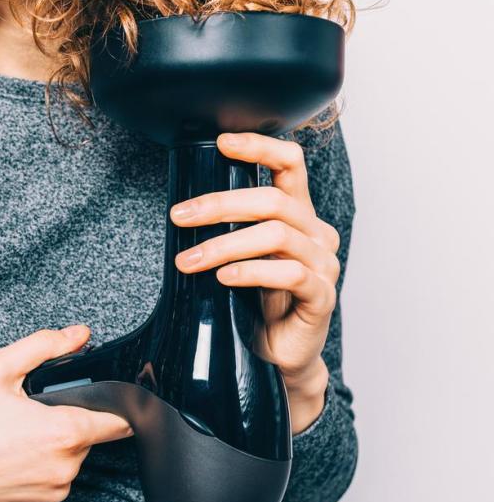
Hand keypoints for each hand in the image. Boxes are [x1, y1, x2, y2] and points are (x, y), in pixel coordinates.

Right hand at [0, 325, 132, 501]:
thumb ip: (44, 345)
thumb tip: (79, 334)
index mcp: (63, 432)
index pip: (120, 422)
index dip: (118, 406)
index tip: (106, 397)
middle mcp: (65, 467)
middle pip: (89, 436)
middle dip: (68, 420)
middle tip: (30, 410)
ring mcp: (53, 491)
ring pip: (71, 458)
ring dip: (54, 445)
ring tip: (13, 434)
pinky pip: (54, 480)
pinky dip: (41, 466)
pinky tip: (10, 455)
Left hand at [170, 132, 337, 432]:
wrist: (275, 358)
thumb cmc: (253, 304)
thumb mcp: (235, 258)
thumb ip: (225, 229)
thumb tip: (180, 206)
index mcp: (297, 215)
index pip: (290, 164)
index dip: (259, 147)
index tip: (221, 143)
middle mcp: (316, 234)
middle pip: (273, 201)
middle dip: (220, 204)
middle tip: (179, 216)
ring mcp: (323, 265)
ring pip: (277, 236)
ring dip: (224, 245)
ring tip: (186, 262)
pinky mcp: (321, 298)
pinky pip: (289, 275)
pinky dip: (251, 273)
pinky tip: (223, 279)